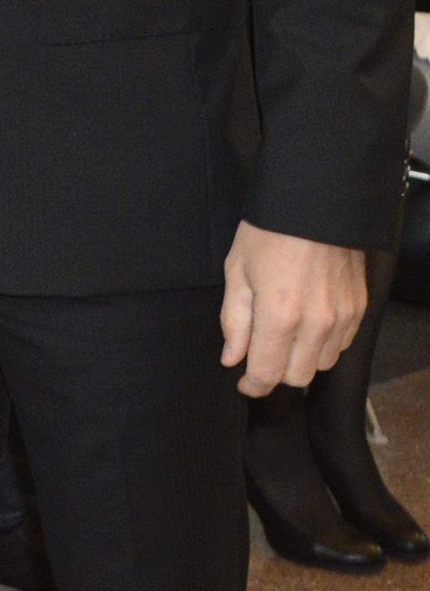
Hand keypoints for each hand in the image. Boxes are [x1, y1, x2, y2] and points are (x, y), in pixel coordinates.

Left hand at [219, 221, 367, 395]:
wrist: (313, 205)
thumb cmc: (269, 233)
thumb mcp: (237, 271)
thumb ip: (235, 321)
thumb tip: (232, 358)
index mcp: (279, 315)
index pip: (268, 373)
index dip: (253, 385)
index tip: (244, 383)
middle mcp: (316, 323)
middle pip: (297, 376)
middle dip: (275, 371)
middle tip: (260, 352)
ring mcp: (342, 318)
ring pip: (321, 364)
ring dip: (300, 358)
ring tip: (283, 332)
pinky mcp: (359, 309)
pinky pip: (341, 345)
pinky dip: (323, 343)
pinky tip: (307, 323)